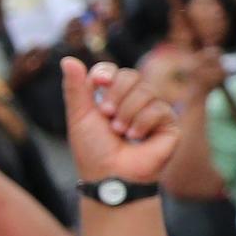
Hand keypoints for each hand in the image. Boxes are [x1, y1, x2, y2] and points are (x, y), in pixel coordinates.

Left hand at [62, 56, 179, 185]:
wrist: (110, 176)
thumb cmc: (93, 150)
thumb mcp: (79, 117)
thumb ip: (75, 89)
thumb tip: (67, 59)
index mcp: (110, 97)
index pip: (112, 71)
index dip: (106, 73)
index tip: (97, 82)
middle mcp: (133, 101)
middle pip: (130, 76)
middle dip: (116, 94)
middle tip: (106, 115)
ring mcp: (153, 110)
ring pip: (145, 91)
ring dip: (127, 112)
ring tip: (120, 132)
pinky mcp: (169, 123)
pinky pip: (159, 108)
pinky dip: (142, 123)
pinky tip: (136, 137)